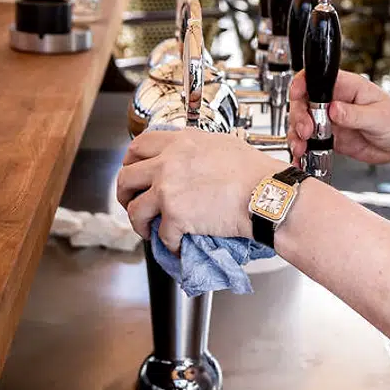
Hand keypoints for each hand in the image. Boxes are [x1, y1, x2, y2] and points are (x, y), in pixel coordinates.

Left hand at [116, 128, 288, 252]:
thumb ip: (196, 148)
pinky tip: (177, 246)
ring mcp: (168, 189)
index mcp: (180, 143)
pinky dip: (168, 245)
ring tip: (148, 230)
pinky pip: (161, 236)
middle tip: (132, 202)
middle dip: (124, 193)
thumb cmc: (254, 171)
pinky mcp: (175, 216)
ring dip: (138, 223)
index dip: (131, 160)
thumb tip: (190, 157)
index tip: (134, 170)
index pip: (139, 145)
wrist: (266, 193)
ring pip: (135, 209)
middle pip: (126, 177)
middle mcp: (168, 163)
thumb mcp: (221, 144)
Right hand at [288, 70, 389, 165]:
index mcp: (348, 86)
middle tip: (306, 131)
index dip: (303, 84)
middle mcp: (335, 100)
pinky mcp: (330, 137)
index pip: (318, 78)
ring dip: (297, 134)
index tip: (298, 96)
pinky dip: (302, 149)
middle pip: (304, 101)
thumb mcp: (379, 116)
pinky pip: (310, 141)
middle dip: (299, 116)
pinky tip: (301, 156)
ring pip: (302, 122)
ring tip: (301, 147)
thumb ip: (354, 114)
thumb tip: (333, 108)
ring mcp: (331, 119)